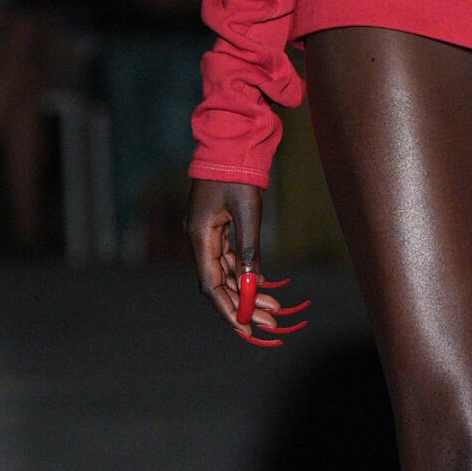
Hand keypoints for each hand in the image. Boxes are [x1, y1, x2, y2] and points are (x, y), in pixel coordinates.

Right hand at [186, 179, 307, 346]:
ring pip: (226, 272)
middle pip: (219, 282)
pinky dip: (245, 272)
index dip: (227, 308)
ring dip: (246, 290)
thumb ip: (248, 249)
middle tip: (268, 322)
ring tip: (272, 308)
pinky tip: (262, 286)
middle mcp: (199, 238)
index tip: (244, 328)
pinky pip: (230, 257)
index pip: (211, 284)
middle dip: (242, 304)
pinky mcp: (218, 226)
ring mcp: (208, 232)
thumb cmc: (238, 173)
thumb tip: (251, 283)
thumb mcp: (248, 212)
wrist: (232, 141)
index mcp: (200, 236)